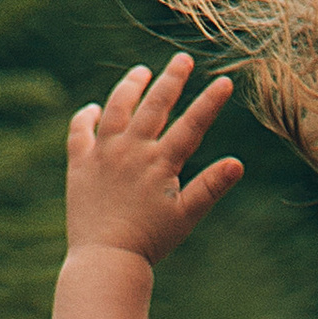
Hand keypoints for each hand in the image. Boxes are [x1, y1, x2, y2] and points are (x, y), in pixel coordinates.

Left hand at [65, 51, 242, 265]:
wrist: (105, 258)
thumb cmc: (150, 241)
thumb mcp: (186, 216)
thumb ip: (211, 187)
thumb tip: (237, 164)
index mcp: (160, 162)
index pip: (191, 125)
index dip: (210, 102)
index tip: (224, 81)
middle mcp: (131, 150)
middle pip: (154, 105)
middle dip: (171, 79)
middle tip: (182, 59)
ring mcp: (103, 154)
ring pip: (116, 107)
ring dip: (130, 87)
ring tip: (141, 72)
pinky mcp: (80, 164)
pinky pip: (80, 131)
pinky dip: (87, 116)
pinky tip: (94, 109)